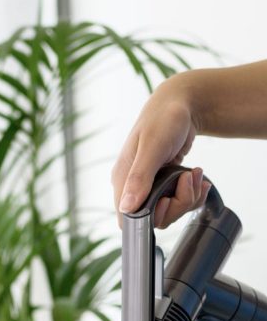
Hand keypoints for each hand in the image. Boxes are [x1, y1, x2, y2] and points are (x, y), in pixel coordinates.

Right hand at [111, 76, 210, 228]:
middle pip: (153, 218)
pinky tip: (197, 177)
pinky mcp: (164, 183)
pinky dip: (193, 193)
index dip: (149, 217)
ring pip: (168, 211)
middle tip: (187, 180)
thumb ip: (139, 178)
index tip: (167, 198)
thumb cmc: (164, 118)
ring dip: (188, 197)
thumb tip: (126, 206)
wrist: (184, 102)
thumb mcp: (152, 146)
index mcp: (122, 179)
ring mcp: (149, 185)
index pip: (127, 218)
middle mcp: (132, 186)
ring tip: (194, 173)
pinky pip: (178, 201)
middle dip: (177, 204)